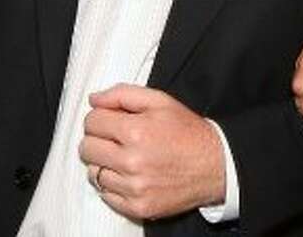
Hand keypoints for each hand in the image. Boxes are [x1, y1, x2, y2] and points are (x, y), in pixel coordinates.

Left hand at [80, 85, 224, 220]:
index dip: (99, 118)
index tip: (109, 120)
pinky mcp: (138, 206)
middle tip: (115, 138)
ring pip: (94, 173)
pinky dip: (113, 184)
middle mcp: (132, 161)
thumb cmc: (188, 133)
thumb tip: (94, 99)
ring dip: (104, 163)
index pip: (92, 122)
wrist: (215, 165)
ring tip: (125, 157)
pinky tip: (129, 174)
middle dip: (98, 139)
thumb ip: (123, 94)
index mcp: (136, 131)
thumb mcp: (161, 101)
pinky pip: (105, 195)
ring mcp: (134, 187)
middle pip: (87, 148)